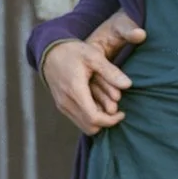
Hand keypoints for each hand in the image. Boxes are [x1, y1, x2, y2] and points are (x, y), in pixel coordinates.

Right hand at [42, 10, 144, 134]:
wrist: (49, 51)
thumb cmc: (73, 51)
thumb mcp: (93, 56)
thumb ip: (110, 71)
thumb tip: (128, 84)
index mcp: (75, 91)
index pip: (94, 118)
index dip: (111, 120)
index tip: (122, 112)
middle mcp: (66, 102)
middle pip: (90, 127)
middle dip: (106, 122)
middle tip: (118, 111)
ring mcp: (62, 105)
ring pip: (84, 126)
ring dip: (98, 121)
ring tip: (108, 107)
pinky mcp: (61, 105)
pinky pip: (78, 120)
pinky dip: (90, 117)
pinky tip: (98, 104)